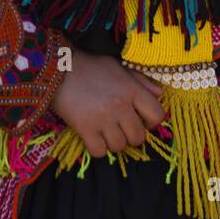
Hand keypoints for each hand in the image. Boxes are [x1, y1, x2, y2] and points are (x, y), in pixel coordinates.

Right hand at [50, 51, 165, 158]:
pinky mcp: (85, 129)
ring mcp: (103, 119)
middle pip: (138, 137)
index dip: (152, 122)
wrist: (60, 68)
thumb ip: (140, 81)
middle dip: (132, 136)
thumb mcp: (119, 67)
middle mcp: (121, 106)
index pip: (157, 115)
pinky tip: (94, 137)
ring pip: (120, 146)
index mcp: (132, 89)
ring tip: (106, 131)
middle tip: (121, 128)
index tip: (141, 120)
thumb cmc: (91, 66)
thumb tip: (160, 95)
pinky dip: (98, 148)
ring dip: (114, 142)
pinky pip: (100, 152)